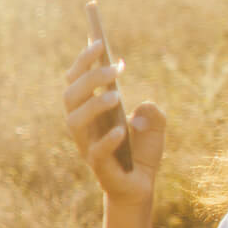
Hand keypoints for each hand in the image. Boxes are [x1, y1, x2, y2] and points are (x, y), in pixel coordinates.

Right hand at [63, 41, 166, 202]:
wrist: (141, 187)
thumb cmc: (141, 152)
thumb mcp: (156, 125)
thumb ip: (153, 112)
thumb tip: (140, 111)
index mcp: (89, 110)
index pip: (76, 79)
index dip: (84, 60)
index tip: (99, 41)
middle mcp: (82, 125)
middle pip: (71, 95)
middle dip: (90, 78)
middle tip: (116, 67)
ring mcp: (87, 145)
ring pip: (75, 121)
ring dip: (93, 105)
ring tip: (116, 95)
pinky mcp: (98, 166)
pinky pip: (96, 152)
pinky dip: (107, 140)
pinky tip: (123, 129)